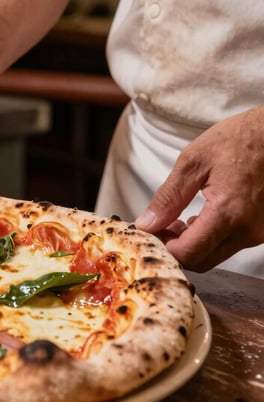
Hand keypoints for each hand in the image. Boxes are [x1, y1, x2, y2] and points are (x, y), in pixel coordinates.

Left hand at [135, 106, 263, 270]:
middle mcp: (249, 231)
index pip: (188, 253)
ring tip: (176, 219)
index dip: (162, 246)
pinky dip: (210, 237)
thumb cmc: (238, 140)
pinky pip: (231, 244)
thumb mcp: (193, 162)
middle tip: (160, 226)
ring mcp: (260, 232)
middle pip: (202, 261)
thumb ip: (168, 198)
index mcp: (229, 213)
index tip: (148, 231)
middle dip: (175, 248)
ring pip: (216, 254)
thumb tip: (147, 223)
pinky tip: (200, 216)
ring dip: (192, 243)